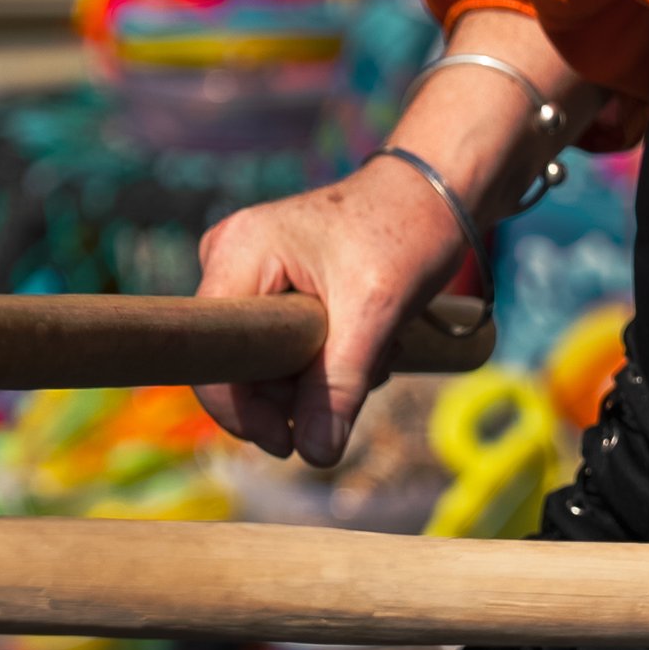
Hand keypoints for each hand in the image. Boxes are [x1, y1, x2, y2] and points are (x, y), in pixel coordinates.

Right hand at [195, 8, 594, 465]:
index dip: (239, 409)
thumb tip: (315, 456)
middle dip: (296, 391)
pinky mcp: (275, 289)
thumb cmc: (406, 230)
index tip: (287, 440)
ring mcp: (251, 275)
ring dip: (318, 379)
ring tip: (373, 350)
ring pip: (265, 365)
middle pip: (237, 366)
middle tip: (357, 377)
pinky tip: (366, 343)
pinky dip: (324, 362)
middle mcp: (231, 261)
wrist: (437, 193)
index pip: (211, 356)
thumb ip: (339, 384)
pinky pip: (284, 351)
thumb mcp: (375, 311)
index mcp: (236, 252)